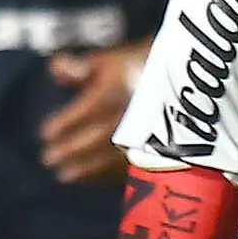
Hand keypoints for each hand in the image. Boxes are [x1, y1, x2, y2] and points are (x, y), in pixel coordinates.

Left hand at [39, 45, 146, 183]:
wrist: (192, 81)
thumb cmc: (148, 64)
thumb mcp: (114, 58)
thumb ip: (84, 67)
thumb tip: (54, 68)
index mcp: (113, 94)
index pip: (80, 112)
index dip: (62, 124)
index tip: (45, 134)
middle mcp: (125, 119)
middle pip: (93, 140)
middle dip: (70, 151)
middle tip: (49, 160)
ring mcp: (143, 139)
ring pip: (109, 159)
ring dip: (86, 169)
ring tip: (66, 176)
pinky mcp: (158, 154)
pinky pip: (131, 169)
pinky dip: (110, 176)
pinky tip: (98, 180)